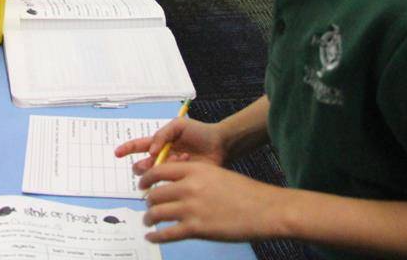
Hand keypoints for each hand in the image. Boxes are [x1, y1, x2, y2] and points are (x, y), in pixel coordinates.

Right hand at [115, 116, 231, 174]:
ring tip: (176, 158)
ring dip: (162, 167)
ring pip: (155, 175)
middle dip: (142, 166)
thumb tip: (151, 151)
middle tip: (150, 165)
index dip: (127, 149)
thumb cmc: (200, 132)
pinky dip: (176, 171)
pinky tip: (186, 161)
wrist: (221, 145)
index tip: (117, 153)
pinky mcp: (181, 180)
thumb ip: (162, 135)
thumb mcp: (179, 125)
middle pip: (143, 165)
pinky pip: (171, 181)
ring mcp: (172, 169)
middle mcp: (163, 157)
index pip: (139, 145)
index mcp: (160, 143)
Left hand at [138, 161, 282, 242]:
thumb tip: (177, 186)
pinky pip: (167, 233)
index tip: (142, 184)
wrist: (264, 209)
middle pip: (155, 193)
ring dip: (149, 218)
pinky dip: (156, 235)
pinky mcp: (196, 229)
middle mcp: (188, 187)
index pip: (159, 171)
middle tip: (148, 205)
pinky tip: (151, 236)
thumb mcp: (216, 174)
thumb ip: (195, 178)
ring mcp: (191, 208)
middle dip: (148, 201)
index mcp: (194, 171)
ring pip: (157, 212)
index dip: (147, 179)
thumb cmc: (245, 192)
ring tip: (148, 221)